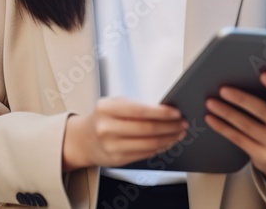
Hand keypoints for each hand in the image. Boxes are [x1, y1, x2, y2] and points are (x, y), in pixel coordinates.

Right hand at [62, 97, 187, 171]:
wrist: (83, 139)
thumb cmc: (102, 118)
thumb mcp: (113, 105)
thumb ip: (135, 106)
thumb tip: (165, 111)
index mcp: (106, 108)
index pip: (140, 111)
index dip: (161, 113)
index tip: (176, 112)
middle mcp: (107, 128)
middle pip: (146, 129)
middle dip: (169, 127)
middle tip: (182, 123)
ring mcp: (112, 146)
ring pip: (148, 144)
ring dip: (168, 139)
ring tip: (178, 133)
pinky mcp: (118, 159)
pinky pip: (144, 154)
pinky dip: (159, 148)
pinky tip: (166, 142)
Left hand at [203, 72, 265, 184]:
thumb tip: (243, 73)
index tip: (263, 75)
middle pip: (264, 111)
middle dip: (241, 99)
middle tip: (223, 90)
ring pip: (247, 126)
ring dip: (226, 112)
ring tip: (211, 102)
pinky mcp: (263, 156)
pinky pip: (238, 139)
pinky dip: (222, 127)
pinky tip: (211, 118)